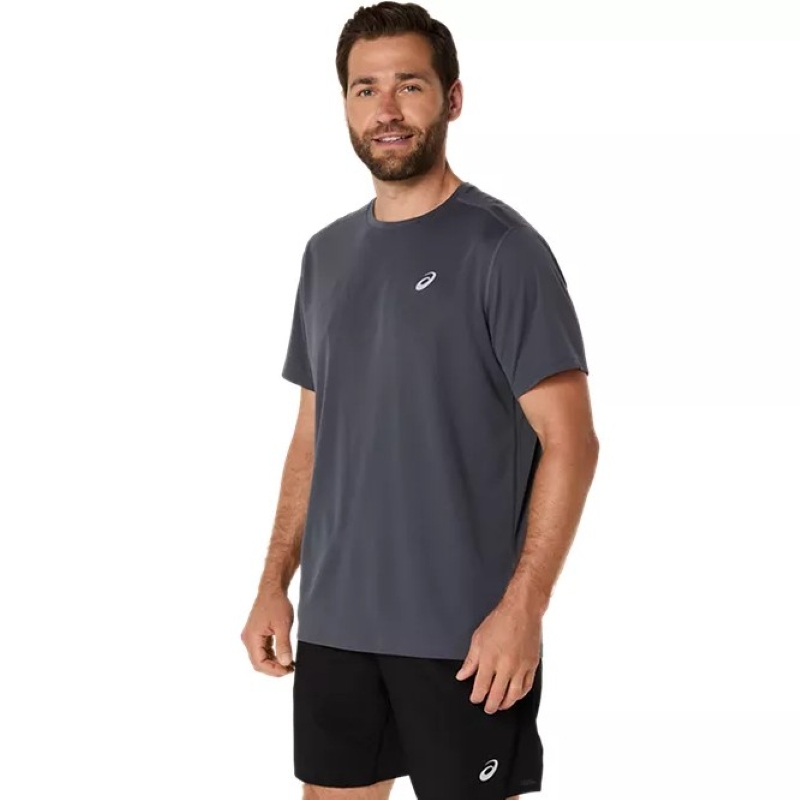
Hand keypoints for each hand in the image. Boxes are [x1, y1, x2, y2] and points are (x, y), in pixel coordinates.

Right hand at [241, 590, 295, 676]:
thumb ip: (283, 645)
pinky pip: (262, 650)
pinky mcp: (256, 634)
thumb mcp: (283, 625)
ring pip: (260, 657)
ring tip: (288, 664)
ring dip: (273, 662)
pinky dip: (272, 654)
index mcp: (251, 637)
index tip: (287, 670)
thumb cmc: (276, 603)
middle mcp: (248, 638)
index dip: (273, 670)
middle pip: (258, 662)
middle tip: (289, 669)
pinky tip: (282, 655)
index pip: (259, 663)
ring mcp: (251, 636)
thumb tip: (285, 662)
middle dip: (274, 668)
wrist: (272, 589)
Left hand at [455, 599, 541, 713]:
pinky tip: (515, 696)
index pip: (481, 687)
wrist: (522, 611)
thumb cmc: (500, 621)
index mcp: (489, 659)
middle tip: (487, 708)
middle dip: (490, 705)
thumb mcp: (478, 638)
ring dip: (505, 704)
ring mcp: (520, 667)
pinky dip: (520, 695)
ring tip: (499, 706)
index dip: (476, 696)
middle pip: (497, 695)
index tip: (474, 698)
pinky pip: (526, 687)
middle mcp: (506, 666)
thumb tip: (462, 675)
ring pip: (513, 695)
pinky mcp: (532, 665)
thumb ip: (470, 660)